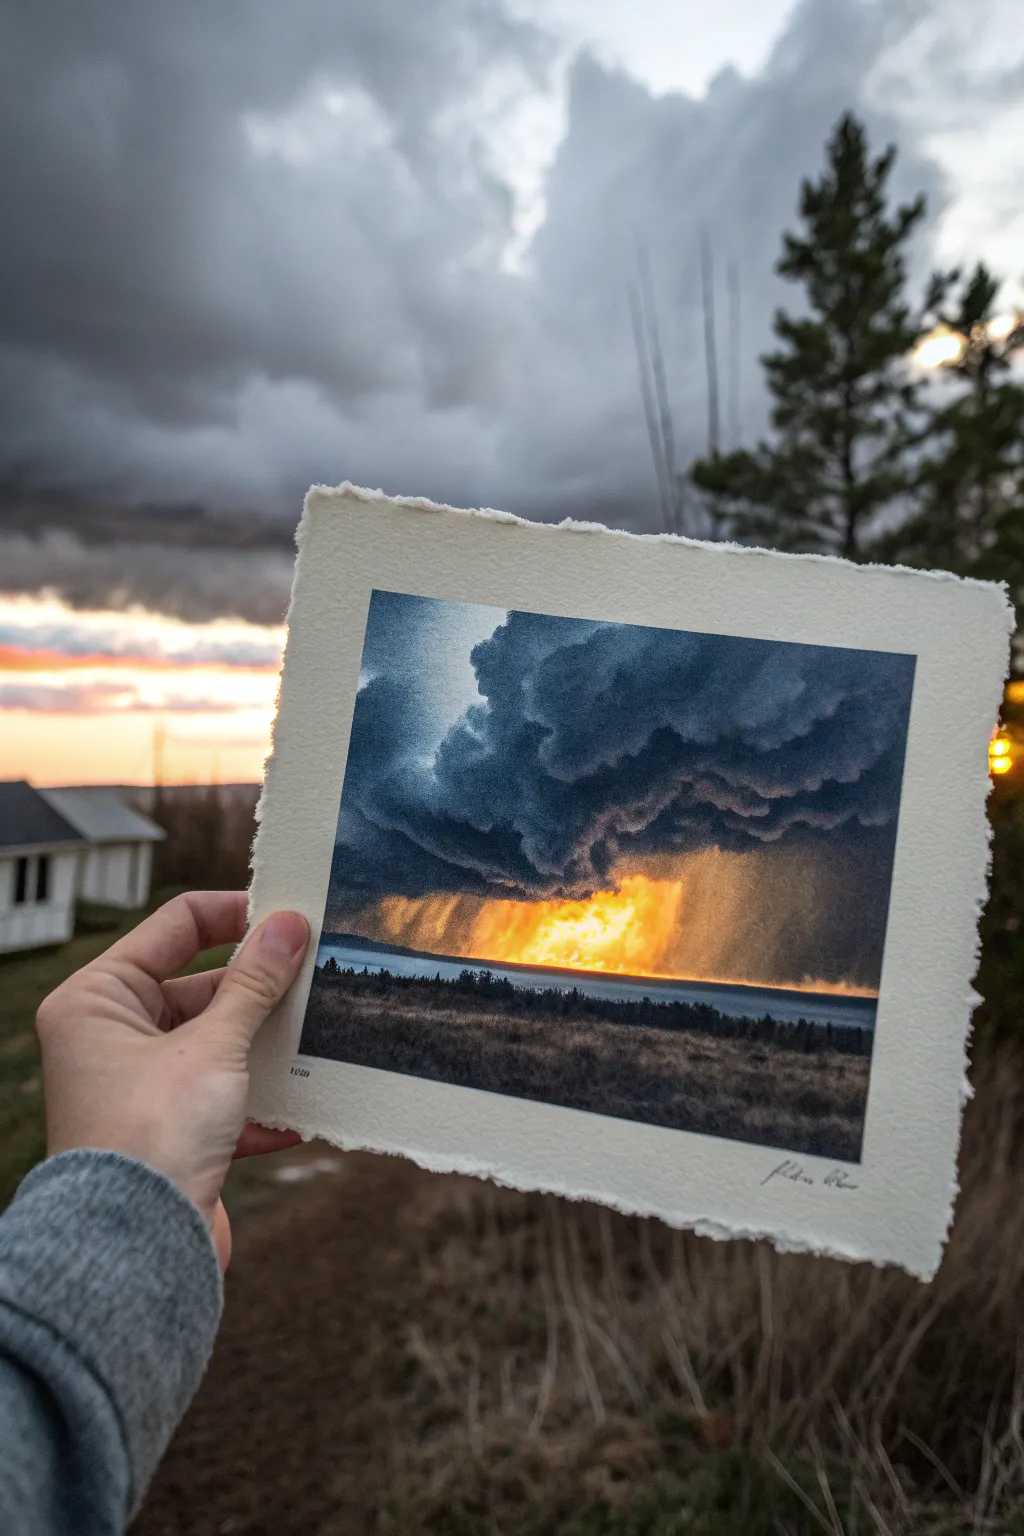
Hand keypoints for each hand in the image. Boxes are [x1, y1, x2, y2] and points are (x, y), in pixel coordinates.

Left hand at [35, 891, 309, 1271]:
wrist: (135, 1252)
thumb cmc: (150, 1135)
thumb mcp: (212, 1045)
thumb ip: (255, 983)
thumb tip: (286, 925)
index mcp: (98, 999)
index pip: (175, 926)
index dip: (235, 914)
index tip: (291, 914)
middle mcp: (112, 1037)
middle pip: (202, 986)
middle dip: (262, 989)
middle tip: (320, 975)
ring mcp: (143, 1086)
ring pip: (221, 1044)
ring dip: (270, 1045)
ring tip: (324, 1032)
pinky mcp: (172, 1132)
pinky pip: (228, 1099)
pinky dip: (266, 1103)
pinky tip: (308, 1107)